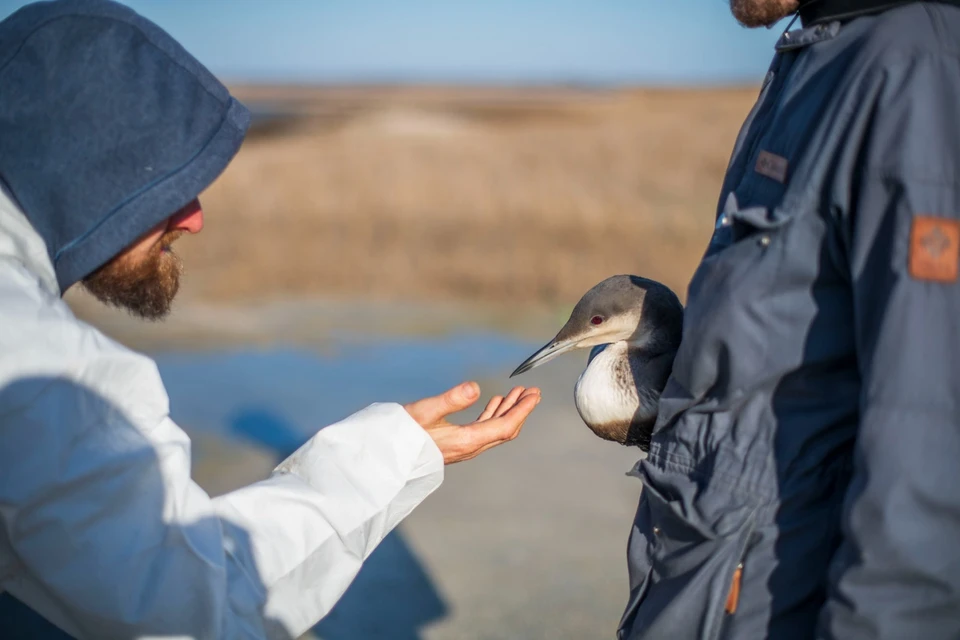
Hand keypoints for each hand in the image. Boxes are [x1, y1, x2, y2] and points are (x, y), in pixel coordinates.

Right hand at [403, 382, 540, 463]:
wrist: (387, 454)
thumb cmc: (404, 433)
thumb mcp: (425, 411)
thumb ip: (451, 399)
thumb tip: (476, 387)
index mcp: (467, 440)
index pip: (505, 426)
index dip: (522, 410)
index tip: (535, 395)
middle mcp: (469, 446)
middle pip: (505, 429)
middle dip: (521, 410)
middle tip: (534, 392)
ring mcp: (463, 447)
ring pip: (495, 429)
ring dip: (509, 410)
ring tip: (519, 393)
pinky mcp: (456, 443)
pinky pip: (482, 429)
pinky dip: (493, 414)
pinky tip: (495, 402)